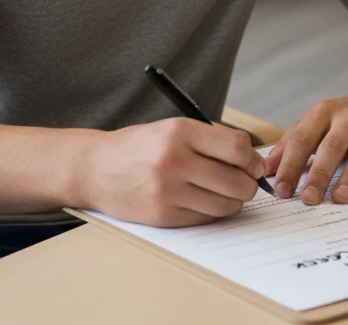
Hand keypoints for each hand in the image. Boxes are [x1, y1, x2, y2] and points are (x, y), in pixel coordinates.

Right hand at [83, 118, 264, 225]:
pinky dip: (211, 212)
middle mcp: (174, 160)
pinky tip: (201, 200)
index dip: (252, 159)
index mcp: (180, 132)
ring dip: (232, 201)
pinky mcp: (163, 216)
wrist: (95, 168)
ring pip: (225, 205)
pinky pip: (206, 218)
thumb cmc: (139, 147)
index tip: (252, 164)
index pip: (237, 147)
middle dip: (248, 185)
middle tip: (244, 183)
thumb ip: (209, 141)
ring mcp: (168, 191)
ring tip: (222, 192)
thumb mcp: (171, 129)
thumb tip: (251, 160)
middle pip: (236, 181)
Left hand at [264, 85, 347, 205]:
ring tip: (339, 199)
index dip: (289, 165)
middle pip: (331, 147)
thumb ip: (290, 145)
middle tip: (308, 198)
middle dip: (319, 174)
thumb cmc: (343, 118)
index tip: (281, 190)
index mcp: (323, 112)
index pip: (302, 139)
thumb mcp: (315, 123)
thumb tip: (265, 170)